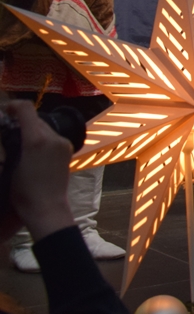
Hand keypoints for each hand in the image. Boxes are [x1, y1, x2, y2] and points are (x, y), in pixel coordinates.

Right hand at [0, 101, 74, 242]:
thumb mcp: (10, 164)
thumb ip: (12, 143)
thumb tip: (10, 132)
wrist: (47, 207)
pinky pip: (52, 137)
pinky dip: (41, 138)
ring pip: (44, 127)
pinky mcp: (68, 150)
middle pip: (35, 119)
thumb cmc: (23, 192)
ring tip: (19, 141)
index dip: (13, 106)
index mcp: (36, 140)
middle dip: (21, 121)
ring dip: (32, 130)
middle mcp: (53, 138)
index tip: (5, 111)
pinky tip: (32, 150)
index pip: (26, 109)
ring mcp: (63, 143)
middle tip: (8, 128)